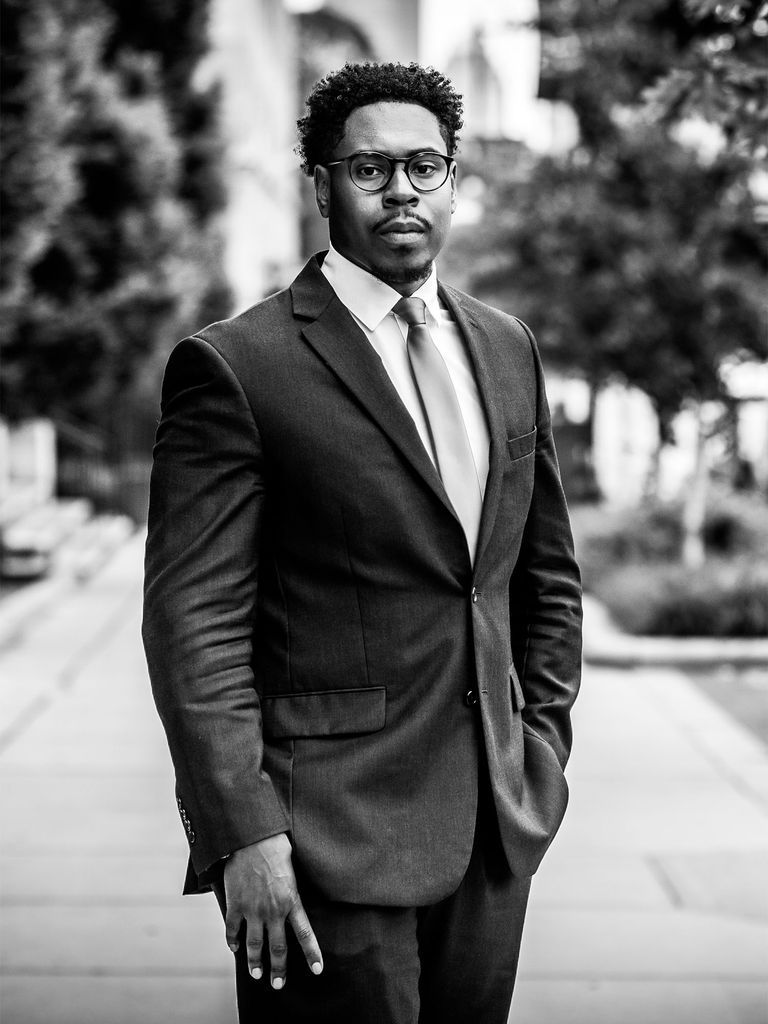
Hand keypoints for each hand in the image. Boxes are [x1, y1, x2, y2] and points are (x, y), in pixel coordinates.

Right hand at [223, 833, 322, 988]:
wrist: (252, 838)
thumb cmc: (276, 847)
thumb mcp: (293, 869)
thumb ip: (292, 889)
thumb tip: (294, 898)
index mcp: (291, 900)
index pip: (305, 934)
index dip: (312, 953)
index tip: (317, 970)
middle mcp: (273, 910)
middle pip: (278, 947)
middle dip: (278, 969)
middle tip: (278, 985)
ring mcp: (252, 909)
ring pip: (254, 945)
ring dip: (254, 962)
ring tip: (255, 974)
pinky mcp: (235, 904)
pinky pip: (232, 929)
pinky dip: (232, 941)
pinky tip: (234, 948)